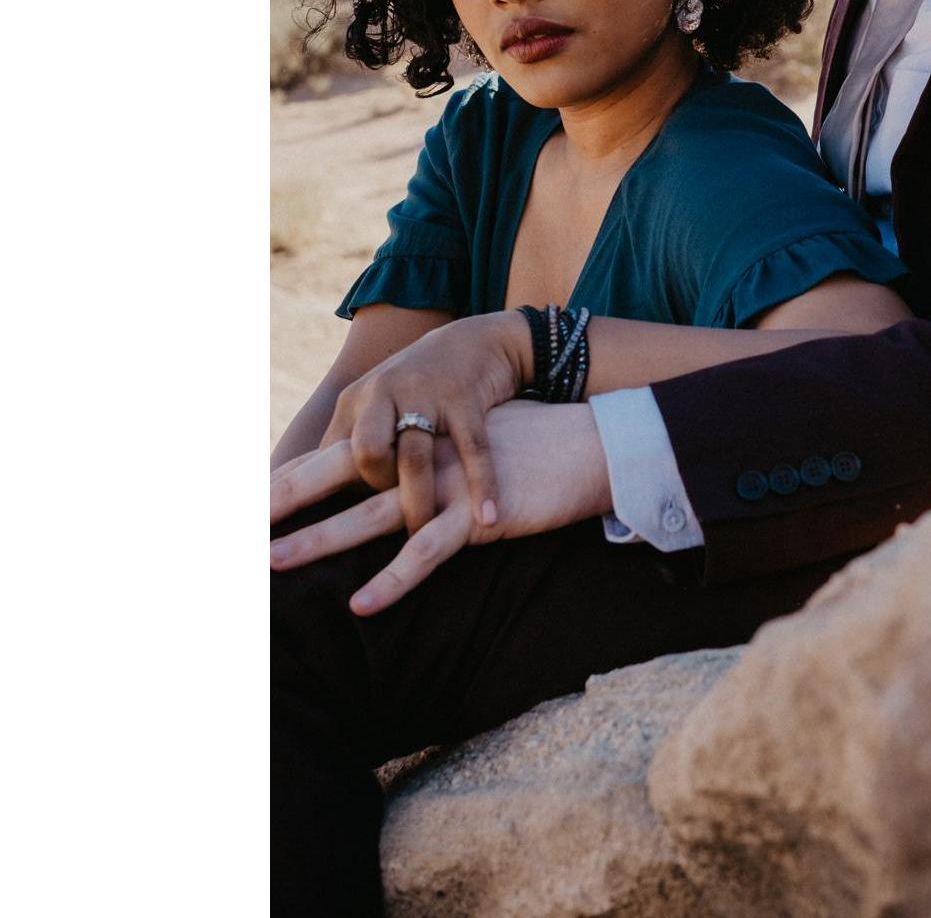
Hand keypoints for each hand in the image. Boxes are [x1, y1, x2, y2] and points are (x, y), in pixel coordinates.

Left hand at [271, 401, 611, 614]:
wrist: (588, 440)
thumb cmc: (529, 443)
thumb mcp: (468, 436)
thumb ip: (428, 450)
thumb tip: (397, 469)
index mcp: (415, 434)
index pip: (342, 454)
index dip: (294, 475)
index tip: (246, 497)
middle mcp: (421, 450)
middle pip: (338, 473)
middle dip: (284, 498)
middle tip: (234, 520)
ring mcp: (445, 480)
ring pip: (369, 513)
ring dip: (319, 540)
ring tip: (273, 562)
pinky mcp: (477, 511)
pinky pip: (427, 551)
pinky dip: (394, 579)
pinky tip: (361, 604)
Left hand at [318, 310, 530, 534]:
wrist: (476, 340)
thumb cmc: (419, 388)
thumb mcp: (374, 406)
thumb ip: (344, 446)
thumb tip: (291, 490)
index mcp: (357, 401)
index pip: (327, 457)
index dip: (326, 493)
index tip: (316, 520)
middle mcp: (386, 393)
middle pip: (364, 454)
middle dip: (375, 489)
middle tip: (381, 517)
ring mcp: (428, 394)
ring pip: (415, 460)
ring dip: (418, 503)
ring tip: (421, 533)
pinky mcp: (466, 398)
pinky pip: (472, 449)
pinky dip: (481, 485)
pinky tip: (488, 517)